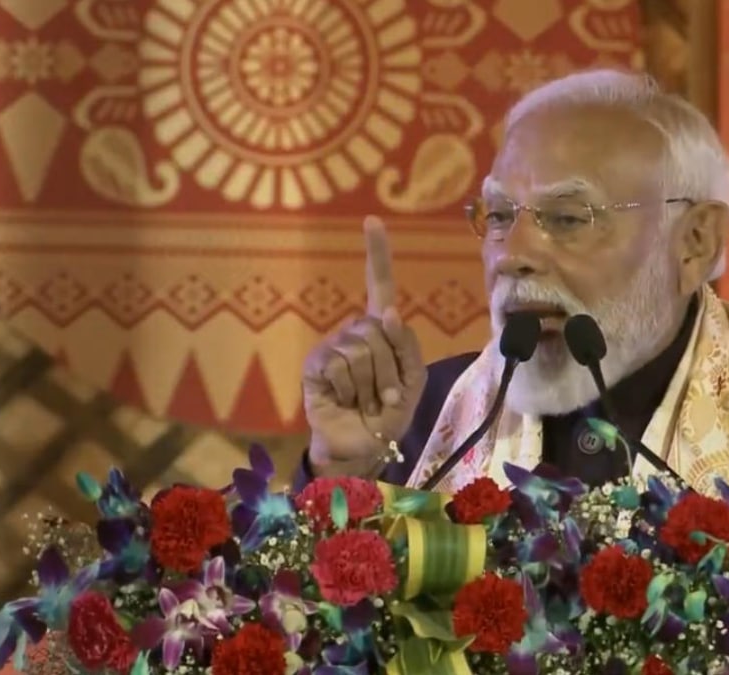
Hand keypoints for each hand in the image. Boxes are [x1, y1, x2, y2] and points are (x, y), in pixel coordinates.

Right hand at [302, 216, 426, 477]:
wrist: (365, 446)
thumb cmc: (390, 412)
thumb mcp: (413, 378)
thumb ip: (407, 345)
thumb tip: (388, 312)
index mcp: (381, 329)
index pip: (379, 285)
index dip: (377, 253)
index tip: (372, 220)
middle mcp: (355, 331)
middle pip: (377, 330)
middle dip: (389, 369)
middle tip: (385, 395)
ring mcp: (332, 347)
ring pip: (360, 350)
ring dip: (372, 384)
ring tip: (367, 401)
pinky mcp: (316, 366)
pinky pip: (338, 365)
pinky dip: (350, 390)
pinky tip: (347, 401)